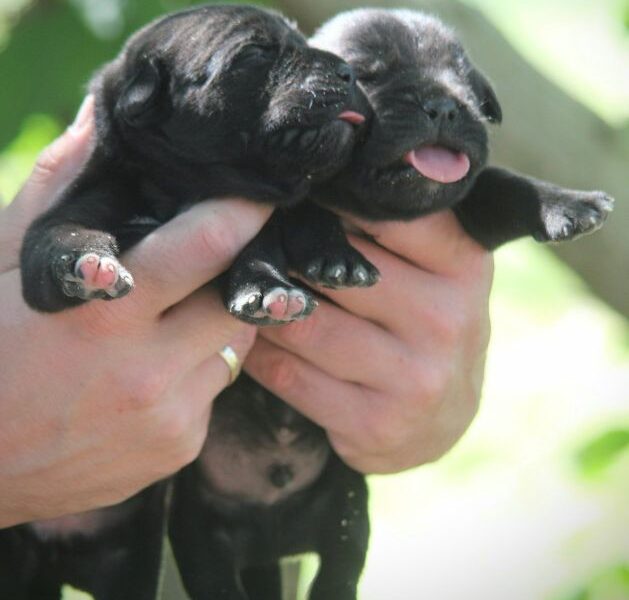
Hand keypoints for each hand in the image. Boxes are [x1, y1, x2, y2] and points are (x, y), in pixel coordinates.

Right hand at [0, 97, 270, 526]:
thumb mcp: (2, 262)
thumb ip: (58, 188)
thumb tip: (102, 119)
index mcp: (104, 312)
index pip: (208, 246)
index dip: (242, 214)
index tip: (259, 196)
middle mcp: (148, 370)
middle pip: (237, 299)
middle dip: (232, 275)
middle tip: (206, 264)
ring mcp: (170, 417)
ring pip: (234, 346)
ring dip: (214, 325)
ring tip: (164, 324)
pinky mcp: (180, 448)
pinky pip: (214, 390)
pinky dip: (196, 371)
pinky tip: (151, 374)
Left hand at [245, 211, 492, 473]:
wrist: (442, 416)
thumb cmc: (425, 323)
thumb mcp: (437, 268)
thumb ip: (396, 226)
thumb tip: (313, 184)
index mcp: (464, 264)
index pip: (383, 213)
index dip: (328, 205)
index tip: (297, 201)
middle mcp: (447, 320)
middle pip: (332, 271)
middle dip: (285, 259)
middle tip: (252, 248)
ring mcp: (415, 378)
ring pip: (303, 325)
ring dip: (266, 308)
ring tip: (252, 293)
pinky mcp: (377, 424)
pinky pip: (288, 376)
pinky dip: (261, 353)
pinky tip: (257, 338)